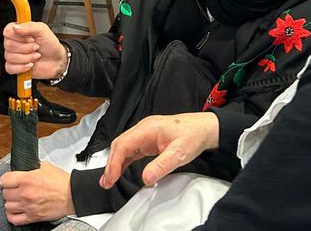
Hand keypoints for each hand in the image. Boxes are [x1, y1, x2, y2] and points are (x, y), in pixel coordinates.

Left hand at [0, 162, 74, 224]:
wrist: (72, 195)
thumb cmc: (61, 182)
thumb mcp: (45, 167)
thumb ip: (32, 167)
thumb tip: (26, 167)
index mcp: (28, 179)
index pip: (4, 180)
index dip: (6, 179)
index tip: (8, 180)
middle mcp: (25, 193)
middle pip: (5, 194)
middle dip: (8, 191)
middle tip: (14, 189)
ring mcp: (28, 206)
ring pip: (7, 206)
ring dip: (11, 202)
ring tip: (16, 200)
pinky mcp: (32, 217)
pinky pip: (14, 219)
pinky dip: (12, 215)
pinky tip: (16, 210)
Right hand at [3, 21, 67, 79]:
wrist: (56, 60)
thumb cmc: (49, 43)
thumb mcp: (42, 30)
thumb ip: (29, 26)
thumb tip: (15, 27)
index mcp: (18, 31)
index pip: (7, 31)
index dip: (18, 36)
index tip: (31, 38)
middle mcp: (14, 42)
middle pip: (8, 45)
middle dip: (26, 48)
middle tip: (36, 47)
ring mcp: (13, 55)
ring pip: (10, 57)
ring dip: (26, 58)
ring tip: (36, 56)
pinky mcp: (14, 67)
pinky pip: (9, 68)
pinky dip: (21, 67)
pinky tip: (30, 65)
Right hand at [100, 112, 219, 188]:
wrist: (203, 128)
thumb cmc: (192, 135)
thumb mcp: (179, 153)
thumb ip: (161, 166)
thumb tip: (146, 178)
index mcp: (148, 129)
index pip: (123, 144)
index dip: (114, 162)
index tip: (110, 177)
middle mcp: (143, 129)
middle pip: (120, 144)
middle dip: (111, 163)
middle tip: (106, 182)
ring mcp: (145, 134)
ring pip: (124, 147)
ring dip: (115, 162)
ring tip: (109, 179)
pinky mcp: (148, 139)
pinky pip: (132, 149)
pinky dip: (124, 160)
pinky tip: (120, 170)